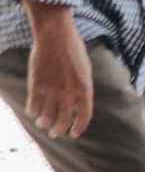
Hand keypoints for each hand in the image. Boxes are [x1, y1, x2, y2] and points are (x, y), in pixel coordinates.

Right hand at [22, 1, 91, 137]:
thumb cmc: (73, 49)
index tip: (74, 134)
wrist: (56, 37)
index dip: (79, 128)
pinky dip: (32, 111)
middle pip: (64, 121)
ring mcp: (52, 91)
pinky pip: (33, 107)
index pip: (85, 116)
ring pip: (47, 117)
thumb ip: (82, 87)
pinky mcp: (36, 87)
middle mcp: (69, 93)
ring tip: (43, 123)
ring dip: (44, 123)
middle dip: (59, 130)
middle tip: (55, 133)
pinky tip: (32, 111)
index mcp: (85, 88)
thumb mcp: (85, 69)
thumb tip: (79, 102)